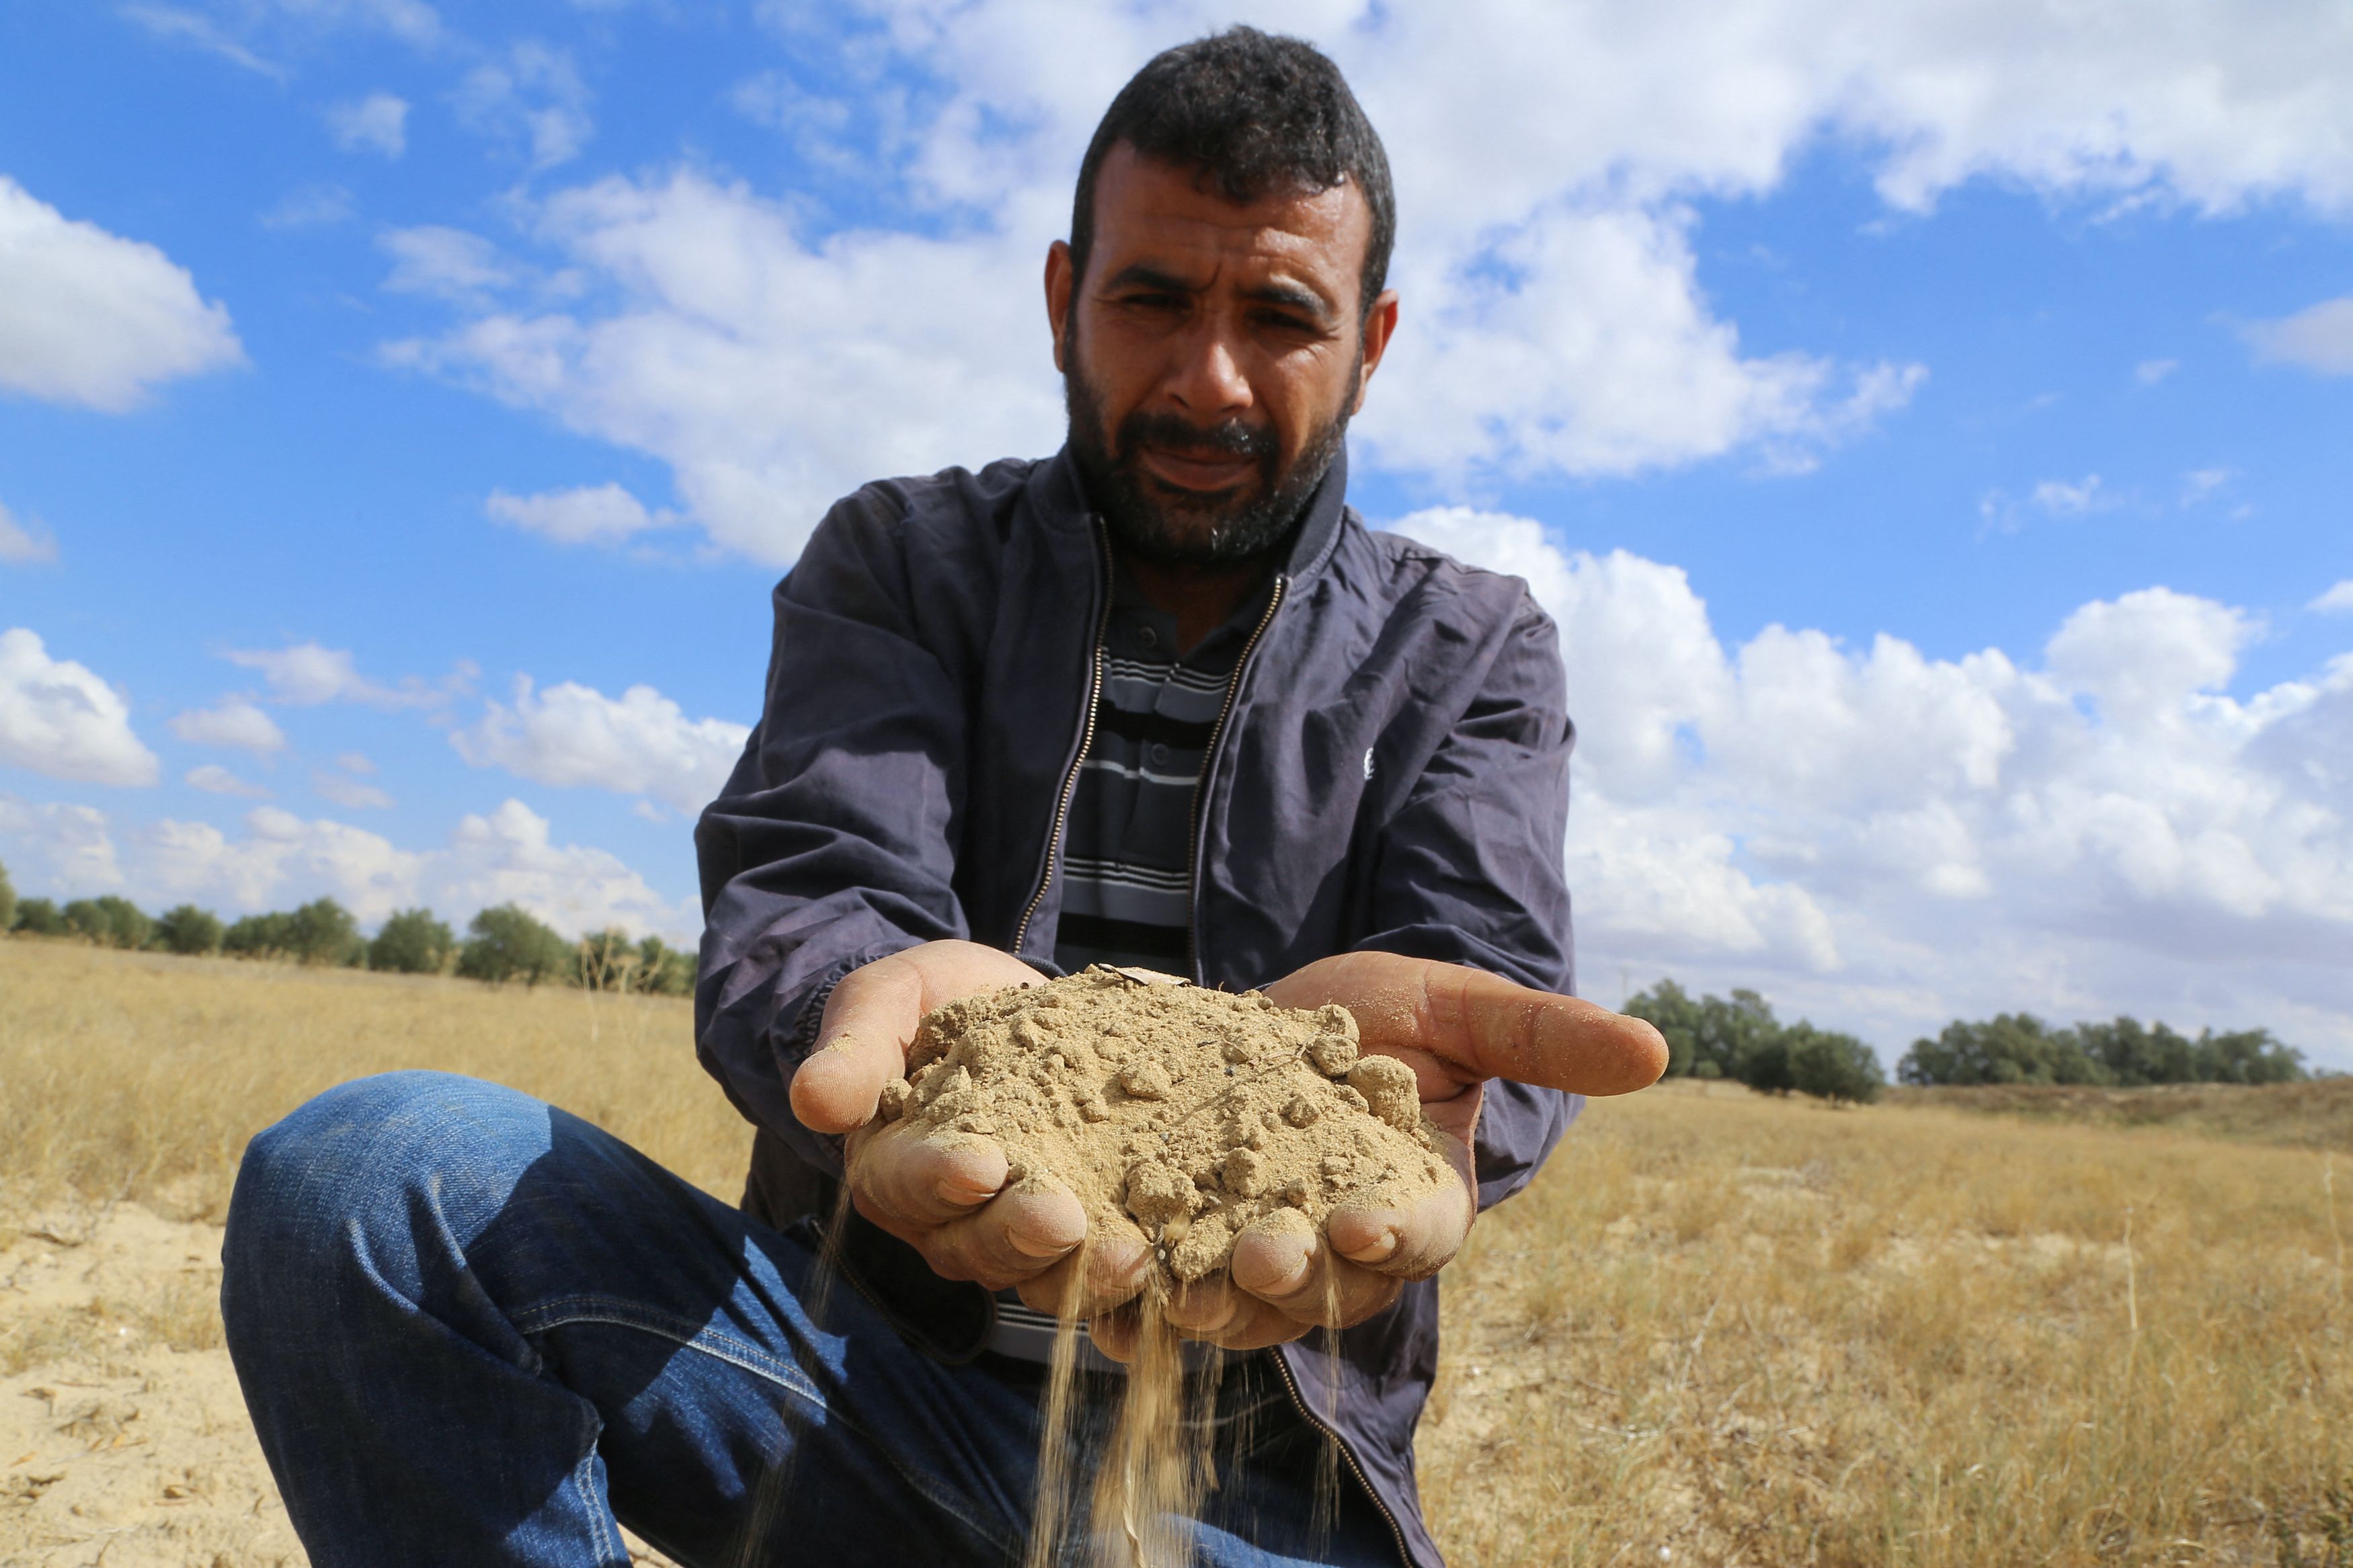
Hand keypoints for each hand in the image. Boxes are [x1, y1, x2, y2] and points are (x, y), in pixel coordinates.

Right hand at [789, 941, 1147, 1315]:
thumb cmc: (928, 1003)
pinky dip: (1124, 1282)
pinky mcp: (1073, 1232)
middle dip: (1018, 1234)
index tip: (980, 1164)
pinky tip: (1168, 1272)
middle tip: (1064, 1218)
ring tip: (1131, 1253)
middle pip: (973, 1245)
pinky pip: (1092, 1270)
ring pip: (1035, 1272)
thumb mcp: (885, 1001)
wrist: (1000, 1007)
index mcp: (888, 1167)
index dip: (939, 1179)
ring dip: (1082, 1269)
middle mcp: (943, 1218)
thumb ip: (855, 1047)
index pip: (904, 1184)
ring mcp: (1009, 1232)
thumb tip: (813, 1100)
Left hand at [1090, 952, 1666, 1359]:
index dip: (1394, 1237)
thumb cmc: (1381, 1014)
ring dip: (1211, 1302)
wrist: (1267, 1018)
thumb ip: (1544, 1034)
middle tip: (1255, 1255)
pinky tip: (1107, 1295)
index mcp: (1418, 1204)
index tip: (1360, 1220)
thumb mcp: (1457, 1007)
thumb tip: (1659, 1051)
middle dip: (1292, 1277)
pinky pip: (1164, 1294)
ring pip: (1243, 1306)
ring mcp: (1259, 1256)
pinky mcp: (1184, 1249)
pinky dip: (1136, 1304)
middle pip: (1324, 1289)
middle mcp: (1342, 1252)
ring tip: (1175, 1284)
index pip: (1418, 1238)